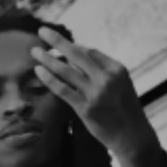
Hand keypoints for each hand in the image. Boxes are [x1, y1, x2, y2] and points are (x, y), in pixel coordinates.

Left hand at [32, 29, 159, 166]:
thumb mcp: (119, 84)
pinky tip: (38, 71)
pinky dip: (49, 79)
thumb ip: (102, 71)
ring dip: (47, 59)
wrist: (132, 135)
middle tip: (41, 31)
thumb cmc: (123, 109)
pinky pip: (63, 89)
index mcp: (116, 68)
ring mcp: (96, 93)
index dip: (72, 47)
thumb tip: (79, 58)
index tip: (57, 44)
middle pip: (77, 54)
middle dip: (57, 41)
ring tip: (34, 51)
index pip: (89, 51)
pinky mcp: (85, 108)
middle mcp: (106, 77)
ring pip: (66, 70)